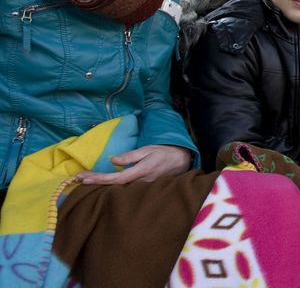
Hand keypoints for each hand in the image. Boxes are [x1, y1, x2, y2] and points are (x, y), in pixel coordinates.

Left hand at [76, 144, 190, 184]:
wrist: (181, 161)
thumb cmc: (164, 153)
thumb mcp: (148, 149)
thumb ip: (131, 156)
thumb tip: (112, 160)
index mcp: (141, 171)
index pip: (116, 178)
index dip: (99, 179)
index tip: (83, 178)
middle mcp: (140, 182)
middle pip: (113, 186)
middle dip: (95, 182)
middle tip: (77, 179)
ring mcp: (141, 188)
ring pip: (118, 189)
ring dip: (101, 185)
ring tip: (85, 181)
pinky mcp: (143, 189)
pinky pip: (125, 189)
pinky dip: (111, 187)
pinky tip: (102, 185)